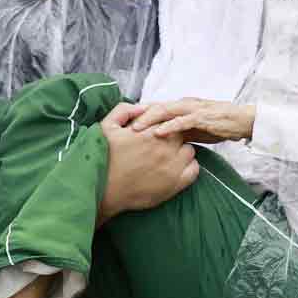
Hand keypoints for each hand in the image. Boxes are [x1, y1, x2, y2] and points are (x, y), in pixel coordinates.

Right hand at [98, 102, 199, 225]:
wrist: (103, 190)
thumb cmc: (104, 159)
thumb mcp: (106, 127)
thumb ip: (124, 110)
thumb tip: (143, 107)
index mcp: (150, 133)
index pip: (169, 121)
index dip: (163, 126)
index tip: (155, 134)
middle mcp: (164, 148)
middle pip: (180, 135)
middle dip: (172, 138)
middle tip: (160, 146)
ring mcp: (171, 167)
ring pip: (189, 151)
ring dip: (181, 152)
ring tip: (167, 158)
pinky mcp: (175, 184)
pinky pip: (194, 170)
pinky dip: (188, 167)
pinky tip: (175, 169)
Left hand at [130, 98, 255, 143]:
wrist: (243, 121)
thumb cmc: (218, 125)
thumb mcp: (193, 130)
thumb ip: (177, 132)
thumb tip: (160, 142)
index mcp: (180, 107)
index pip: (155, 109)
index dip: (138, 116)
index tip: (122, 127)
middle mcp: (183, 104)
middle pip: (155, 107)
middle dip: (137, 116)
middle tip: (121, 127)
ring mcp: (192, 109)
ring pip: (166, 111)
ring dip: (149, 119)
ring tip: (135, 129)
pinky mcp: (202, 117)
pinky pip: (183, 121)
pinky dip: (169, 126)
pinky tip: (158, 133)